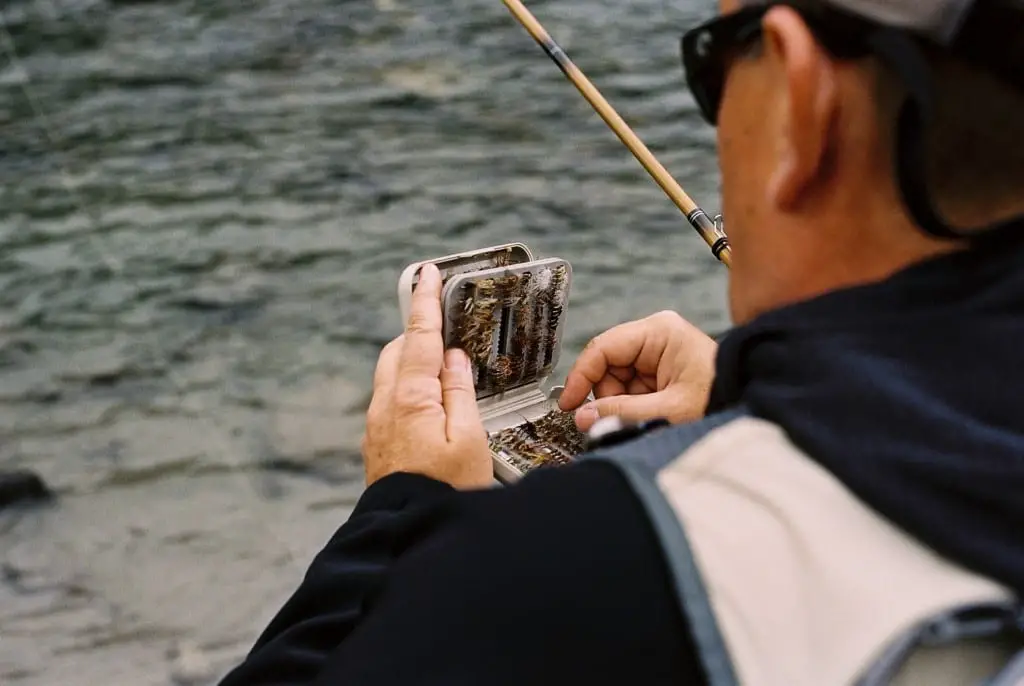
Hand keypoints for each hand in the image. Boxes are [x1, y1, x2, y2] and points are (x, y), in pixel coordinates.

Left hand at [362, 263, 492, 488]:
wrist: (409, 534)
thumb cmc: (448, 491)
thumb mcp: (470, 439)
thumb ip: (460, 393)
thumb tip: (454, 360)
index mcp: (411, 397)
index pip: (418, 336)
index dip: (424, 301)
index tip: (427, 273)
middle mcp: (385, 406)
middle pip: (398, 351)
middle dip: (419, 333)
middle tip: (447, 328)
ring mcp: (376, 426)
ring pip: (391, 376)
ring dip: (414, 362)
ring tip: (446, 372)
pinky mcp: (376, 443)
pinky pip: (390, 400)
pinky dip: (409, 388)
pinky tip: (432, 406)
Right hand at [558, 311, 717, 431]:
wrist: (753, 406)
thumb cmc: (721, 400)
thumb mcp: (668, 410)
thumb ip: (622, 413)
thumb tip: (583, 418)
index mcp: (659, 332)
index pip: (603, 349)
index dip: (581, 377)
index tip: (569, 405)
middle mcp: (655, 336)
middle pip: (607, 366)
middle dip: (608, 396)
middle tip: (620, 420)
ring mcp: (656, 353)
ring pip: (615, 381)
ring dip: (622, 404)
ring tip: (649, 418)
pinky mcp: (659, 370)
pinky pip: (630, 389)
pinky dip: (633, 407)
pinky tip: (652, 415)